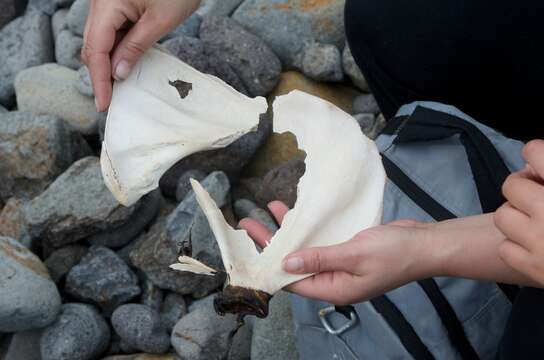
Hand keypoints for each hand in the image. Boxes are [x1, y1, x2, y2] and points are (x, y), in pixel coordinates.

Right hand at [82, 0, 199, 111]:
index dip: (99, 80)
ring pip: (101, 40)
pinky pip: (112, 32)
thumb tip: (117, 74)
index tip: (103, 105)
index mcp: (107, 5)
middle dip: (100, 75)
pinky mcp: (118, 5)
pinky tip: (125, 66)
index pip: (96, 50)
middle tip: (109, 101)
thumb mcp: (159, 21)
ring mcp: (108, 4)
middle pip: (93, 46)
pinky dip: (117, 51)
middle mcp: (101, 4)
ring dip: (108, 64)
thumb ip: (135, 47)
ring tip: (117, 89)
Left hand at [239, 202, 434, 304]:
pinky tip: (296, 213)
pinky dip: (308, 228)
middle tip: (250, 223)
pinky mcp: (348, 251)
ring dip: (290, 232)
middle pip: (295, 264)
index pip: (292, 282)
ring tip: (269, 210)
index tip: (250, 247)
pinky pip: (321, 241)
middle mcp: (334, 280)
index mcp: (334, 289)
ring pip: (307, 250)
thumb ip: (318, 258)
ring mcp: (341, 266)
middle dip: (273, 244)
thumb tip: (285, 264)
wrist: (425, 244)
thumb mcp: (353, 255)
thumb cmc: (393, 253)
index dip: (269, 264)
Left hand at [495, 140, 543, 286]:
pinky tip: (537, 247)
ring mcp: (539, 241)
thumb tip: (533, 166)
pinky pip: (506, 248)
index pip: (533, 151)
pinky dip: (517, 247)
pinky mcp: (533, 268)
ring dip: (517, 217)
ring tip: (538, 222)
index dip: (537, 155)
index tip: (542, 167)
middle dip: (524, 188)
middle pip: (512, 185)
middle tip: (540, 195)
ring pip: (503, 216)